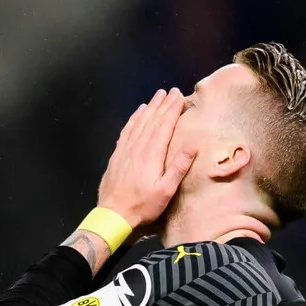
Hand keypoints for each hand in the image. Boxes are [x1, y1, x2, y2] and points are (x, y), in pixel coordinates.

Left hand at [96, 88, 196, 229]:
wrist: (113, 215)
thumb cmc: (142, 206)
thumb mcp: (165, 191)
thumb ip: (178, 167)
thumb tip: (193, 145)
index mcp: (151, 154)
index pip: (164, 126)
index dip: (172, 109)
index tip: (179, 96)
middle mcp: (137, 148)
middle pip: (151, 120)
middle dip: (162, 104)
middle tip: (170, 91)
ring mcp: (125, 150)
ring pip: (138, 123)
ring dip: (148, 108)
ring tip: (156, 96)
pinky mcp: (117, 155)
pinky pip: (126, 131)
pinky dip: (133, 119)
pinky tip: (137, 113)